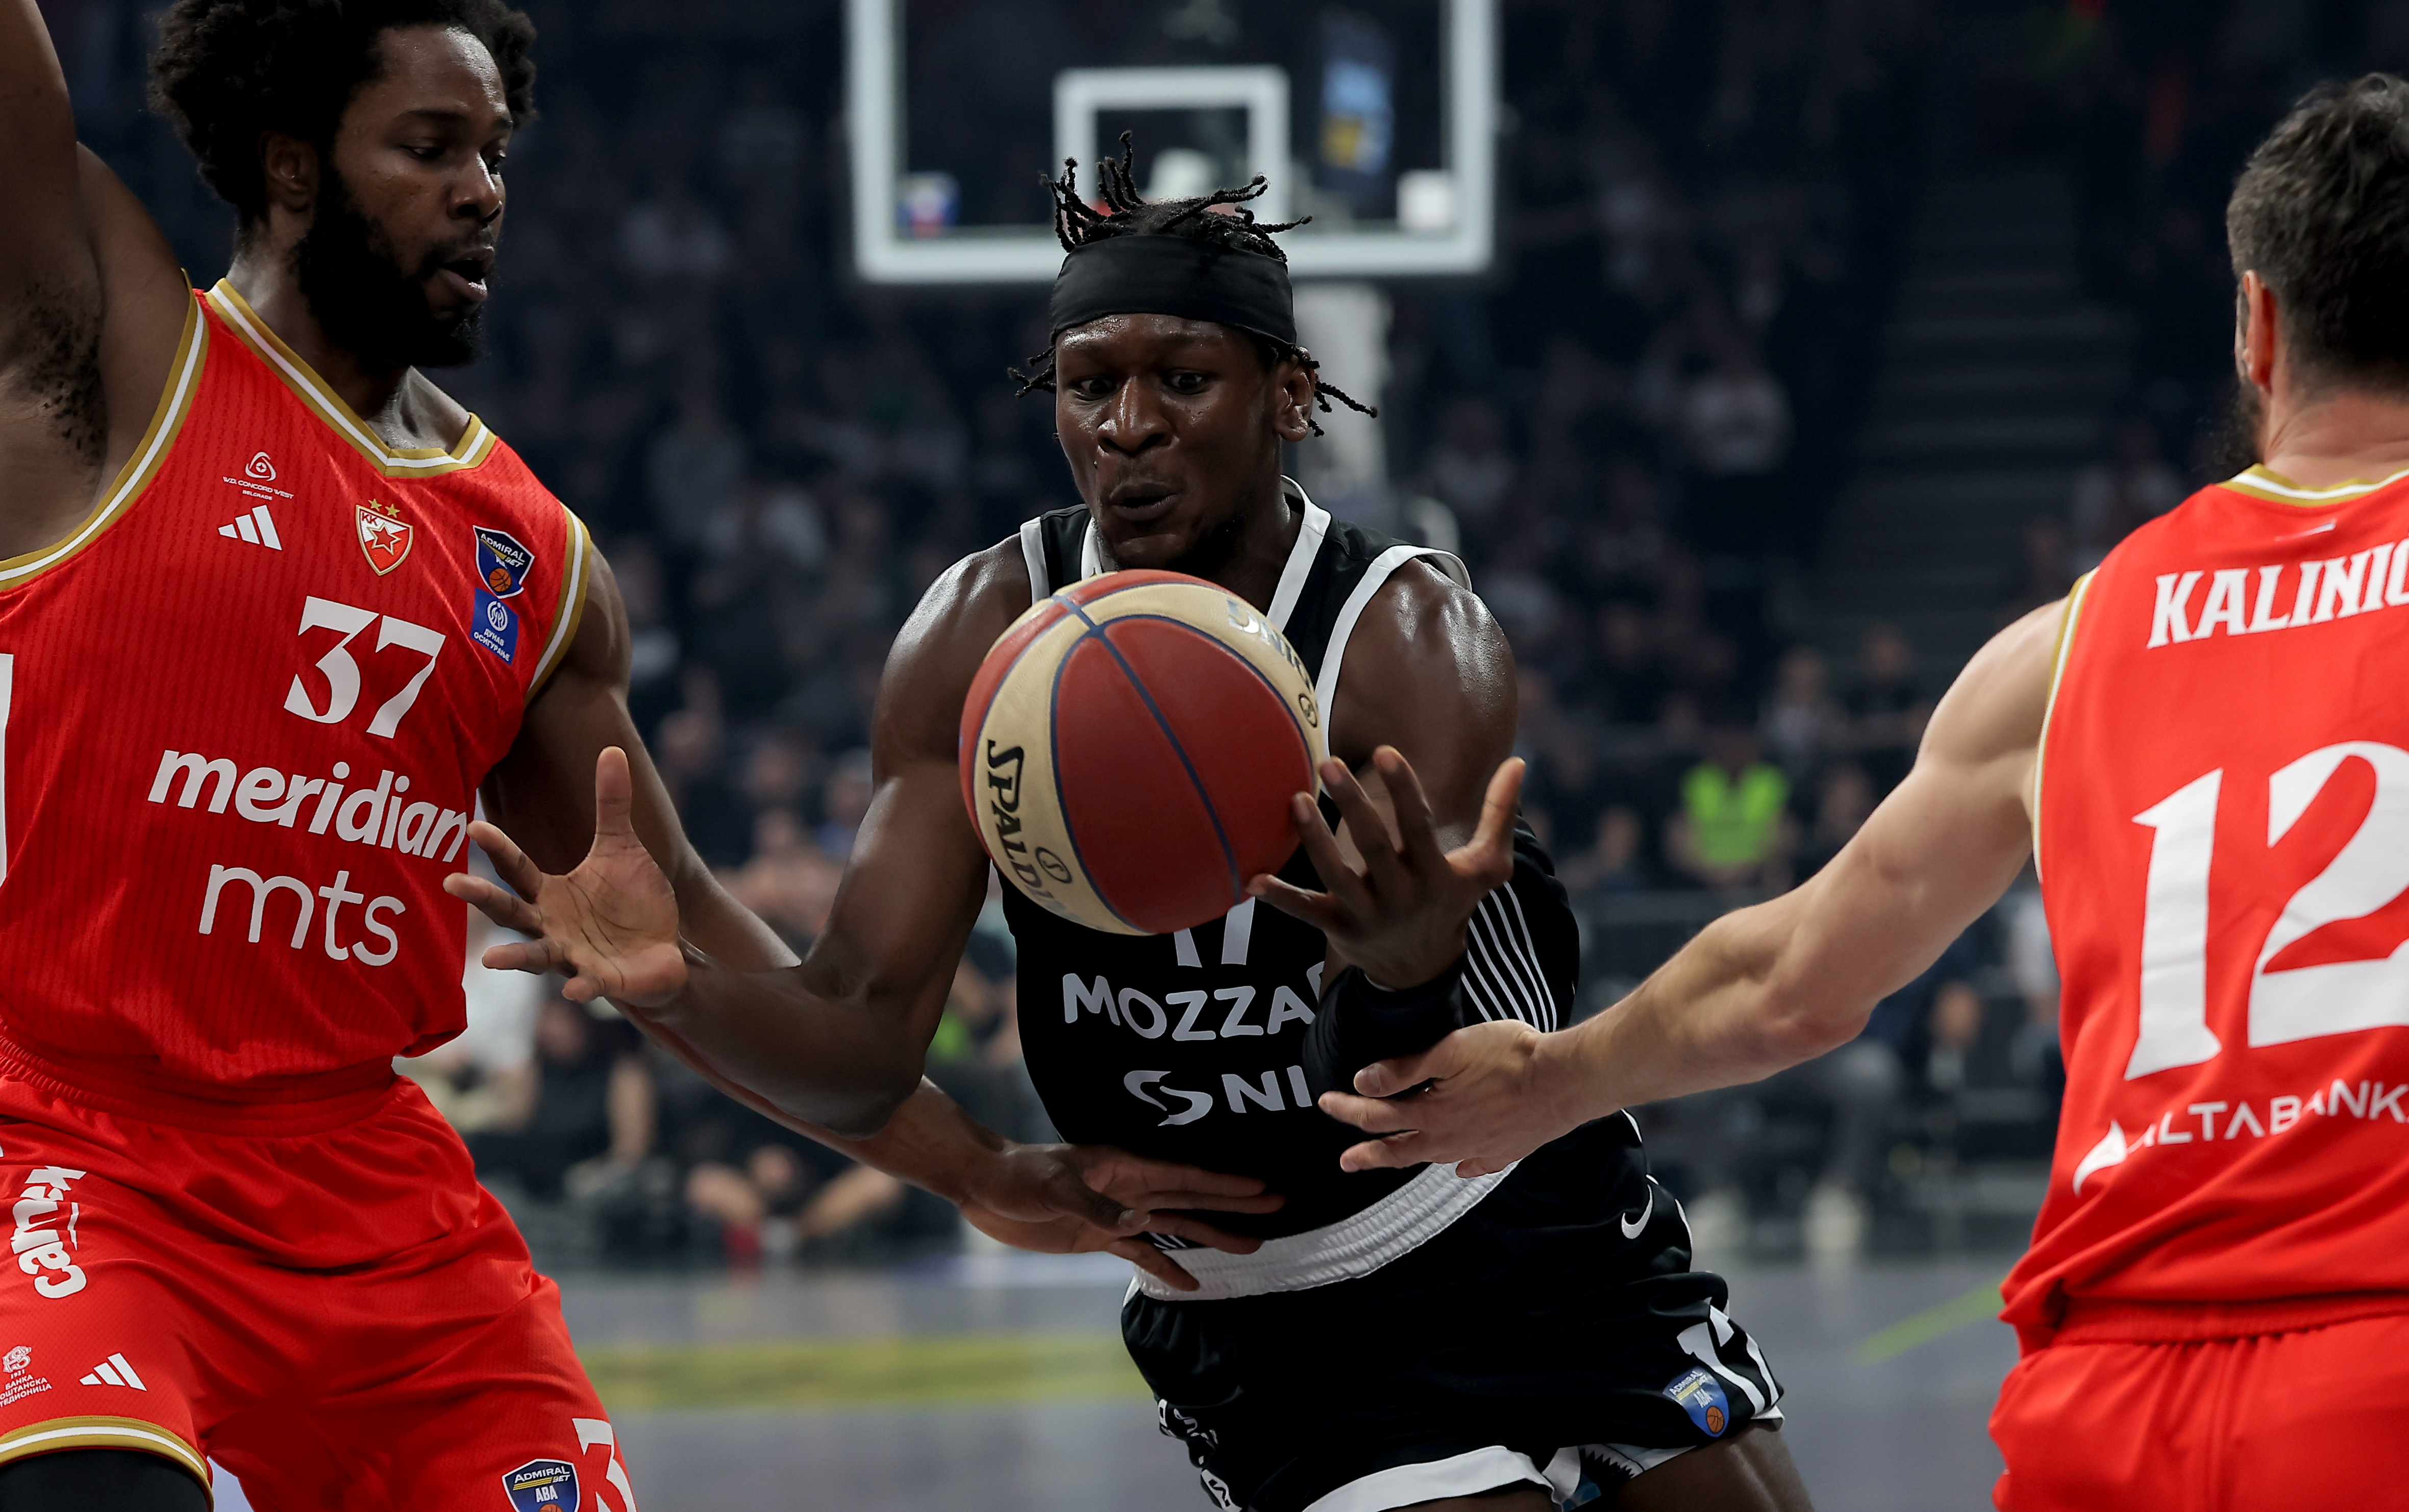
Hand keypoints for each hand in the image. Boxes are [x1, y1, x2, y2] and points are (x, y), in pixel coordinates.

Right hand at [443, 747, 687, 1007]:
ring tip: (489, 960)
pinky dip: (583, 987)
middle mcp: (553, 927)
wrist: (665, 950)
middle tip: (450, 883)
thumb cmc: (633, 902)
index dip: (497, 848)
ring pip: (538, 957)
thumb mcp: (622, 847)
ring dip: (515, 958)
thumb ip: (612, 803)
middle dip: (482, 898)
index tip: (471, 826)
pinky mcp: (604, 981)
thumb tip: (610, 748)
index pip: (517, 868)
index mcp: (552, 894)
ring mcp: (575, 957)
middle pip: (511, 912)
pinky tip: (576, 990)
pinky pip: (589, 985)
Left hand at [955, 1143, 1283, 1293]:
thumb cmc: (1019, 1176)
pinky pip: (1141, 1253)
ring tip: (1250, 1244)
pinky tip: (1190, 1282)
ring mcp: (1117, 1214)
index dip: (1223, 1183)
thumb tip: (1142, 1223)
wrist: (985, 1187)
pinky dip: (1166, 1265)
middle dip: (1232, 1204)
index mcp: (1124, 1169)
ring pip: (1174, 1224)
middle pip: (1190, 1198)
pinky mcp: (1100, 1237)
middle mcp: (1129, 1189)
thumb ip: (1099, 1208)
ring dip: (1210, 1235)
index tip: (1260, 1186)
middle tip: (1276, 1206)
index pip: (1184, 1176)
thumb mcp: (1057, 1188)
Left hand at [1249, 750, 1523, 989]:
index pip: (1418, 828)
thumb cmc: (1452, 903)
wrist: (1422, 969)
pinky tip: (1251, 880)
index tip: (1386, 752)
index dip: (1403, 790)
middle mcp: (1401, 897)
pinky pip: (1305, 913)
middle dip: (1353, 805)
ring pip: (1336, 875)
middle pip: (1374, 847)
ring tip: (1295, 800)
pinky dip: (1279, 899)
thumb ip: (1499, 814)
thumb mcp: (1486, 867)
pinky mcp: (1337, 929)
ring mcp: (1366, 915)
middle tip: (1330, 762)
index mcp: (1435, 876)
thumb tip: (1519, 761)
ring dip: (1314, 840)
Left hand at [1316, 1019, 1583, 1176]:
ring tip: (1397, 1158)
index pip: (1377, 1116)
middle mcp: (1452, 1140)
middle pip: (1400, 1150)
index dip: (1347, 1109)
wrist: (1565, 1081)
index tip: (1324, 1103)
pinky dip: (1461, 1166)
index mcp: (1432, 1114)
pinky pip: (1475, 1164)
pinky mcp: (1507, 1150)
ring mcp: (1480, 1149)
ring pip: (1435, 1158)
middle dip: (1368, 1155)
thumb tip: (1362, 1082)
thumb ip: (1405, 1068)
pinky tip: (1459, 1166)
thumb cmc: (1510, 1057)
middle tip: (1346, 1162)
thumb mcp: (1450, 1050)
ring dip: (1410, 1157)